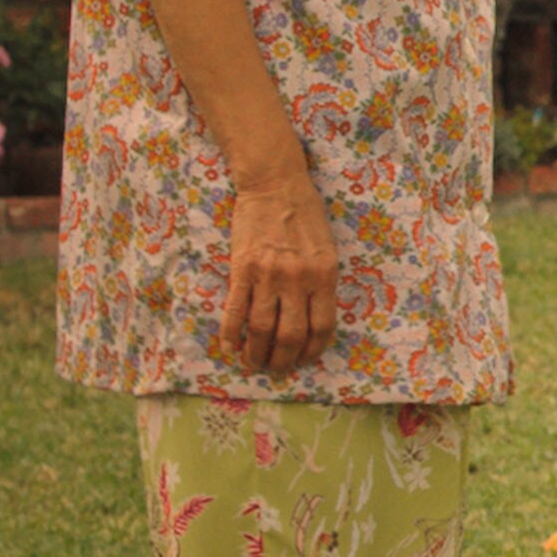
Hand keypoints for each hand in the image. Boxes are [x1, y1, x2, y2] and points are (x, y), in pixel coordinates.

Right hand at [221, 174, 339, 375]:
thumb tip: (314, 318)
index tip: (305, 360)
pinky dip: (231, 334)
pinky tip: (230, 346)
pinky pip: (235, 311)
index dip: (313, 350)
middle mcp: (298, 279)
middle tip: (278, 371)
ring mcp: (268, 275)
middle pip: (291, 335)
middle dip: (284, 361)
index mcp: (325, 276)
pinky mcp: (242, 269)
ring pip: (261, 329)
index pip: (322, 327)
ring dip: (256, 353)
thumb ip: (321, 282)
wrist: (276, 186)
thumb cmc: (306, 216)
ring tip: (253, 364)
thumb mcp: (327, 250)